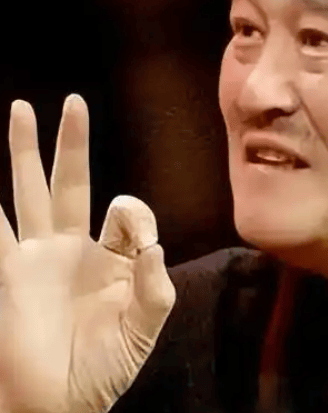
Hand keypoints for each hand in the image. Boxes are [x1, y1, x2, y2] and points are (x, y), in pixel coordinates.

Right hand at [0, 95, 175, 412]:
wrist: (61, 404)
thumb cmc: (105, 369)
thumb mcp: (143, 330)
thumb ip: (155, 288)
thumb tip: (153, 246)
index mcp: (114, 257)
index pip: (127, 210)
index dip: (136, 217)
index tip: (140, 245)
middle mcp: (75, 247)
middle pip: (72, 181)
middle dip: (71, 143)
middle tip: (72, 102)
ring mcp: (38, 256)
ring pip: (29, 192)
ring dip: (23, 152)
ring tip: (19, 110)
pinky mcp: (10, 273)